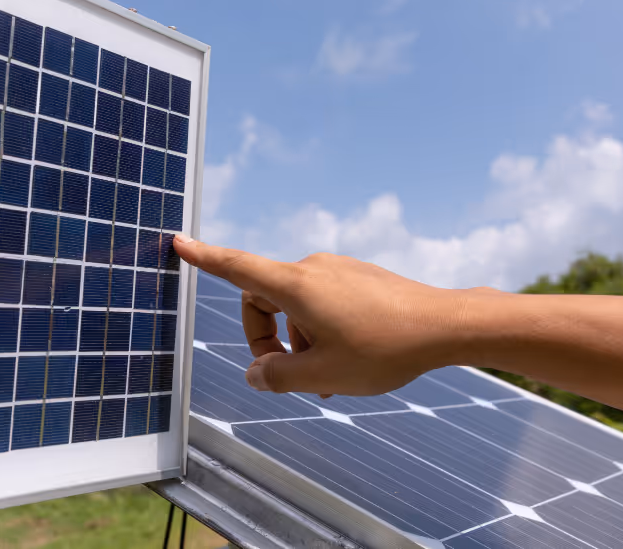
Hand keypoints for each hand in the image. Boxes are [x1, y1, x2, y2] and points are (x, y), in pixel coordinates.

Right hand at [173, 235, 480, 395]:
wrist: (444, 325)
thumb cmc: (383, 349)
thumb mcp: (321, 375)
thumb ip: (277, 376)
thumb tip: (255, 374)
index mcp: (296, 285)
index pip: (236, 267)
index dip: (203, 257)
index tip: (178, 242)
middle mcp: (312, 268)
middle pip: (263, 299)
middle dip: (267, 339)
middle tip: (291, 378)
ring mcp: (338, 270)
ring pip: (297, 307)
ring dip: (300, 342)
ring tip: (330, 380)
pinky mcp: (358, 277)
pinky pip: (323, 302)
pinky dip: (321, 331)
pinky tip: (348, 363)